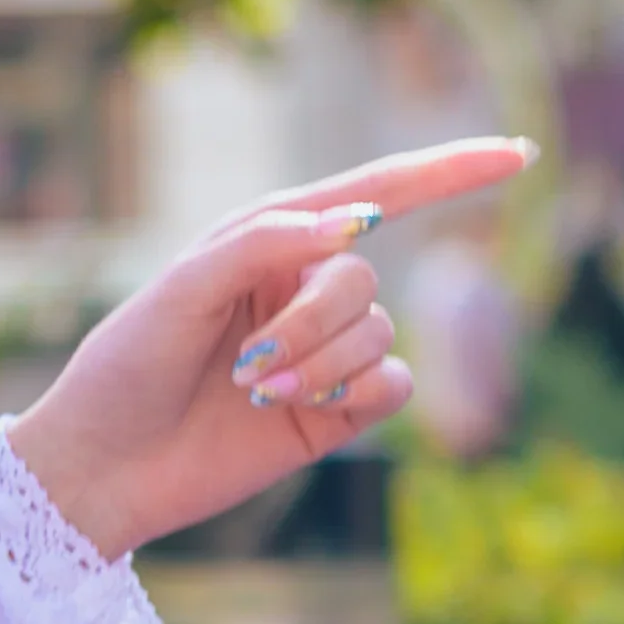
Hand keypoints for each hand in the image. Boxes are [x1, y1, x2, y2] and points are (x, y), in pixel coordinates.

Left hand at [4, 140, 536, 558]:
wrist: (104, 469)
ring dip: (319, 365)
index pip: (377, 192)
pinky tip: (296, 410)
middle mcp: (306, 288)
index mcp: (272, 240)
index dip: (449, 170)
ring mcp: (328, 351)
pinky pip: (393, 385)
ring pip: (379, 334)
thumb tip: (361, 220)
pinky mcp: (341, 411)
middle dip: (314, 321)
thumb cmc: (126, 367)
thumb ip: (265, 241)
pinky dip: (352, 395)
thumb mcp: (181, 288)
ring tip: (255, 391)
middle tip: (250, 363)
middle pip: (364, 278)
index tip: (519, 154)